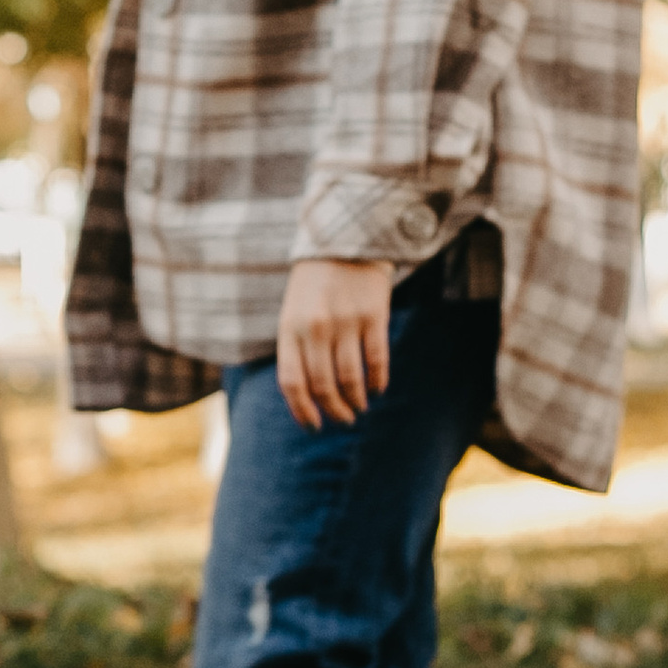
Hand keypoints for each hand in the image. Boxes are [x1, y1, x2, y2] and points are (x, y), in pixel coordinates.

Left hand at [276, 259, 392, 430]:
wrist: (344, 240)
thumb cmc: (315, 285)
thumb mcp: (294, 313)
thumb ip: (297, 349)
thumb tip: (307, 398)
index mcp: (290, 328)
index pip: (292, 382)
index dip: (302, 411)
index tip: (314, 427)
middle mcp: (315, 327)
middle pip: (323, 386)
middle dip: (334, 411)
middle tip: (343, 421)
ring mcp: (345, 321)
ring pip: (350, 379)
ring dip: (356, 401)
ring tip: (360, 407)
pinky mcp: (373, 315)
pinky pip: (376, 361)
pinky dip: (378, 382)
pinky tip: (377, 389)